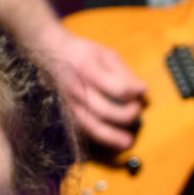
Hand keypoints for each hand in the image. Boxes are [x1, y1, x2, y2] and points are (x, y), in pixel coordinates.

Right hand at [35, 29, 145, 151]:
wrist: (49, 53)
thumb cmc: (82, 52)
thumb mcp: (105, 53)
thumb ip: (123, 72)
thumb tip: (141, 89)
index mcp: (88, 69)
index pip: (114, 86)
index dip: (132, 91)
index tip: (143, 89)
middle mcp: (78, 88)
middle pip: (103, 110)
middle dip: (125, 114)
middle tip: (137, 108)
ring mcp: (71, 102)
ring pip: (91, 125)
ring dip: (111, 137)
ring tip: (128, 142)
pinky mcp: (68, 111)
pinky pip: (84, 129)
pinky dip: (99, 137)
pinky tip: (112, 141)